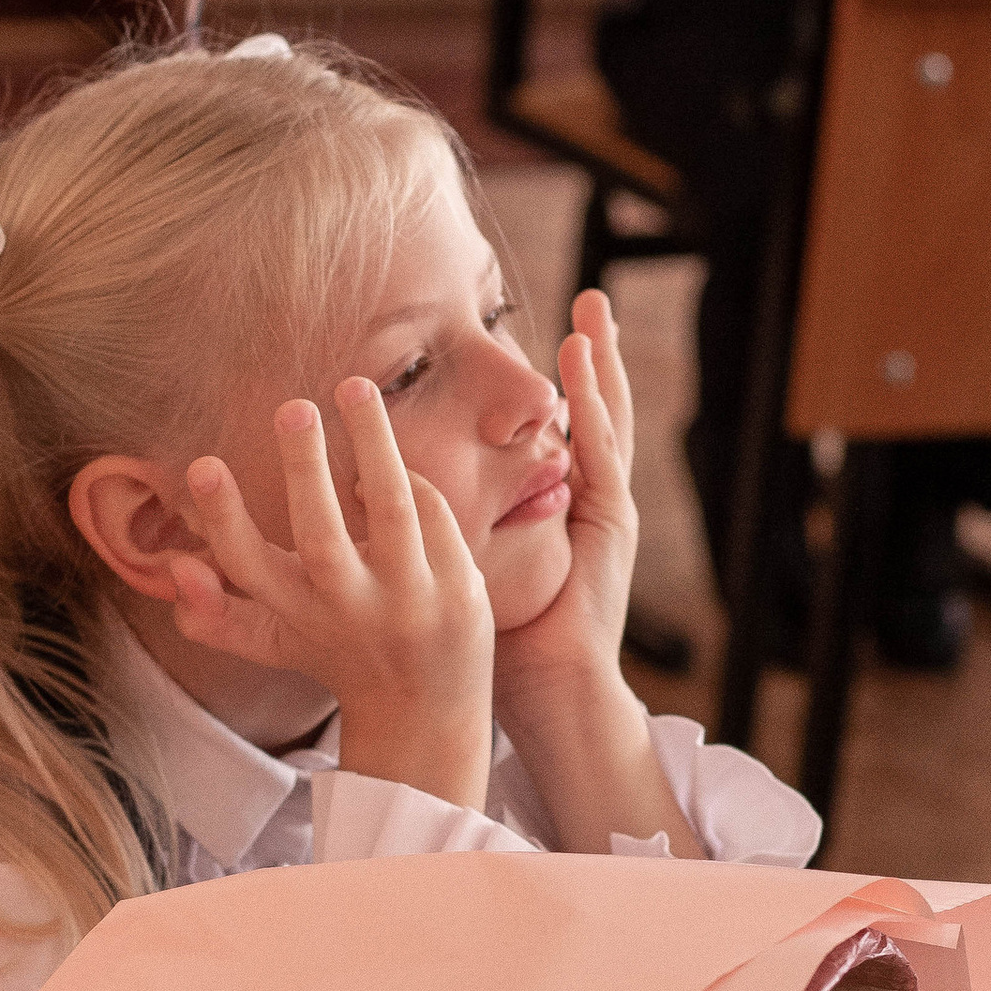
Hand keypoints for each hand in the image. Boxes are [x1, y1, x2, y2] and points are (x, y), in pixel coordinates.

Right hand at [170, 380, 494, 810]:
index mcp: (296, 615)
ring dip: (372, 441)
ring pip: (392, 507)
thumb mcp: (274, 641)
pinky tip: (388, 468)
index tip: (201, 464)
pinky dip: (408, 481)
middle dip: (302, 467)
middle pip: (321, 535)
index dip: (221, 518)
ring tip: (353, 387)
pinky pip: (430, 512)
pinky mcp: (459, 590)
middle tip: (292, 405)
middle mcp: (350, 610)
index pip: (249, 567)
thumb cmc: (337, 655)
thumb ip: (216, 614)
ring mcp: (410, 602)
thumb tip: (177, 567)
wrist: (425, 712)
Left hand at [489, 295, 688, 856]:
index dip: (563, 382)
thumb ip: (435, 523)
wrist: (550, 691)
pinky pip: (604, 457)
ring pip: (610, 423)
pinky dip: (595, 412)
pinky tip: (584, 375)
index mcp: (566, 508)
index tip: (554, 329)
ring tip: (594, 315)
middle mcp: (592, 502)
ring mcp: (610, 513)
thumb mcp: (464, 564)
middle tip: (593, 300)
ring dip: (602, 367)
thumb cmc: (501, 642)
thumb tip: (377, 489)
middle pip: (598, 413)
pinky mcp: (613, 527)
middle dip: (597, 357)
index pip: (568, 430)